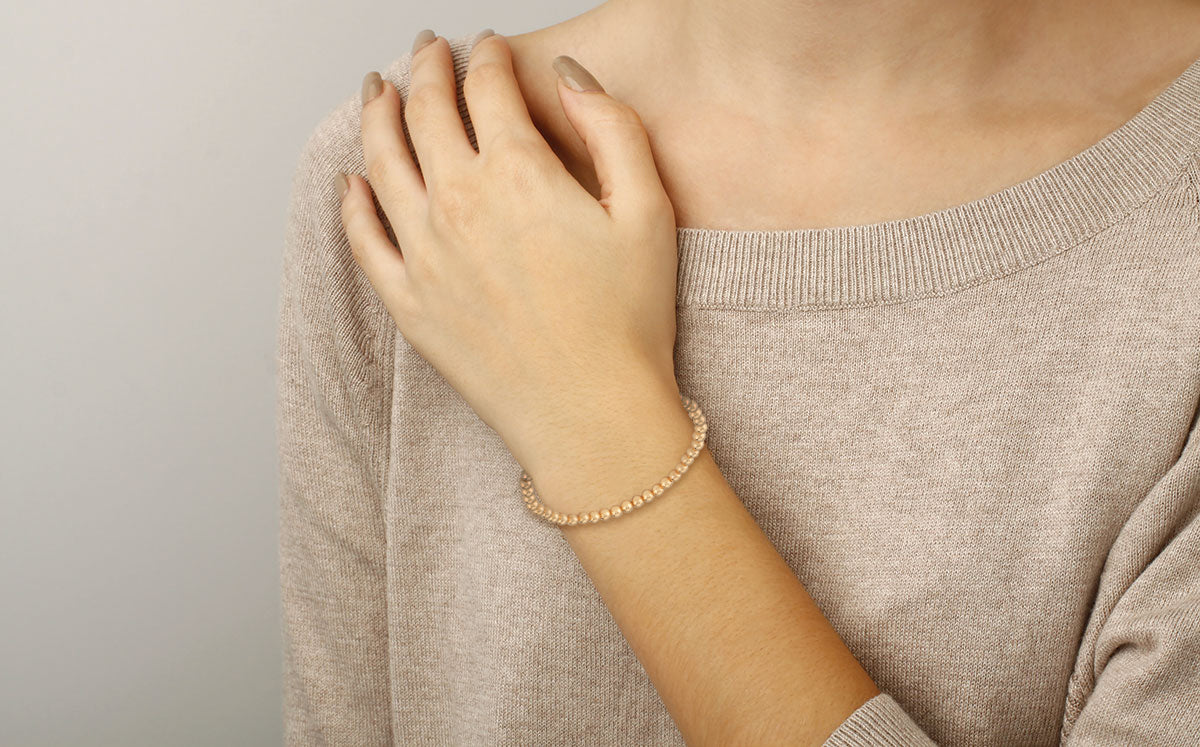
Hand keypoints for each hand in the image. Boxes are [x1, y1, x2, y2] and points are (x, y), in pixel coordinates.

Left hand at [337, 31, 683, 473]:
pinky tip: (352, 181)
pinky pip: (363, 240)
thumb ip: (611, 127)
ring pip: (381, 162)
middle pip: (426, 112)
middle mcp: (458, 204)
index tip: (486, 45)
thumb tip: (569, 75)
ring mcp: (424, 255)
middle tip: (426, 49)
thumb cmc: (628, 322)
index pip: (487, 89)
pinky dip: (352, 202)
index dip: (485, 55)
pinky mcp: (408, 303)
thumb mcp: (648, 210)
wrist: (592, 416)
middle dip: (425, 68)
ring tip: (376, 91)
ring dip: (376, 116)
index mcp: (517, 174)